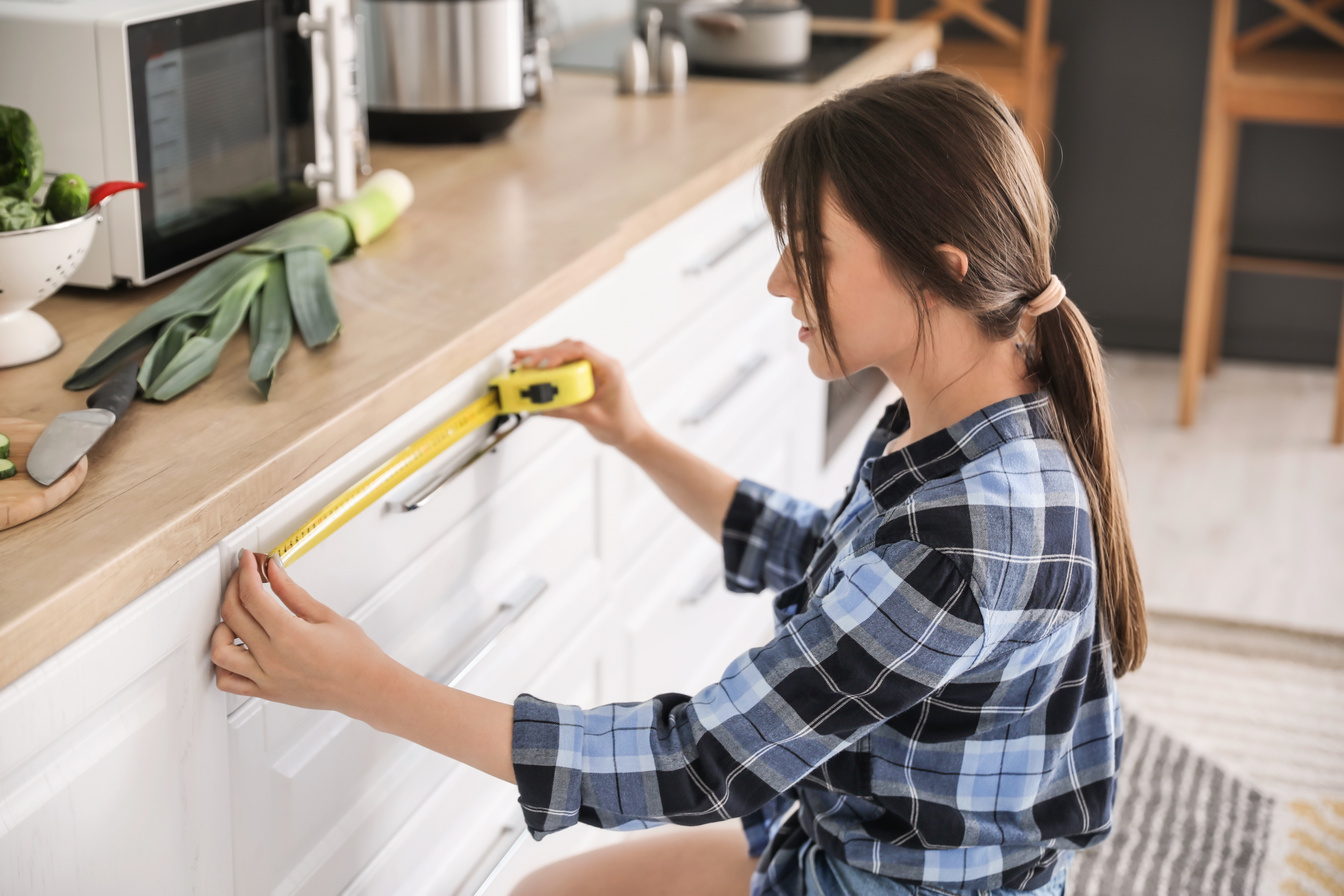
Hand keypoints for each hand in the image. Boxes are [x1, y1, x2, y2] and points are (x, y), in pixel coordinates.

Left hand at [211, 550, 400, 717]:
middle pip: (232, 615)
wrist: (365, 687)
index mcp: (290, 635)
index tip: (247, 561)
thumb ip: (292, 592)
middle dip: (234, 587)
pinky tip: (236, 648)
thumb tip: (273, 570)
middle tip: (244, 577)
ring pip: (220, 651)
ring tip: (237, 616)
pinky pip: (227, 681)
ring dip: (221, 628)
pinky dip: (223, 664)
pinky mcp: (265, 692)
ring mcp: (266, 677)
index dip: (245, 571)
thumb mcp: (325, 615)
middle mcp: (272, 658)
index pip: (252, 595)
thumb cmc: (355, 656)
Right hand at [511, 339, 651, 450]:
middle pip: (568, 349)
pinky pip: (565, 367)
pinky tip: (533, 370)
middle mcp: (601, 364)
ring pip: (565, 355)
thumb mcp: (590, 418)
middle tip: (520, 358)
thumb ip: (565, 411)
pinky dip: (549, 369)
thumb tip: (538, 406)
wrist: (631, 435)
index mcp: (609, 368)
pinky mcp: (586, 378)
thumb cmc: (620, 426)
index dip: (557, 354)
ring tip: (521, 361)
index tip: (540, 364)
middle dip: (543, 353)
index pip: (580, 351)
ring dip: (543, 357)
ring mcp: (593, 370)